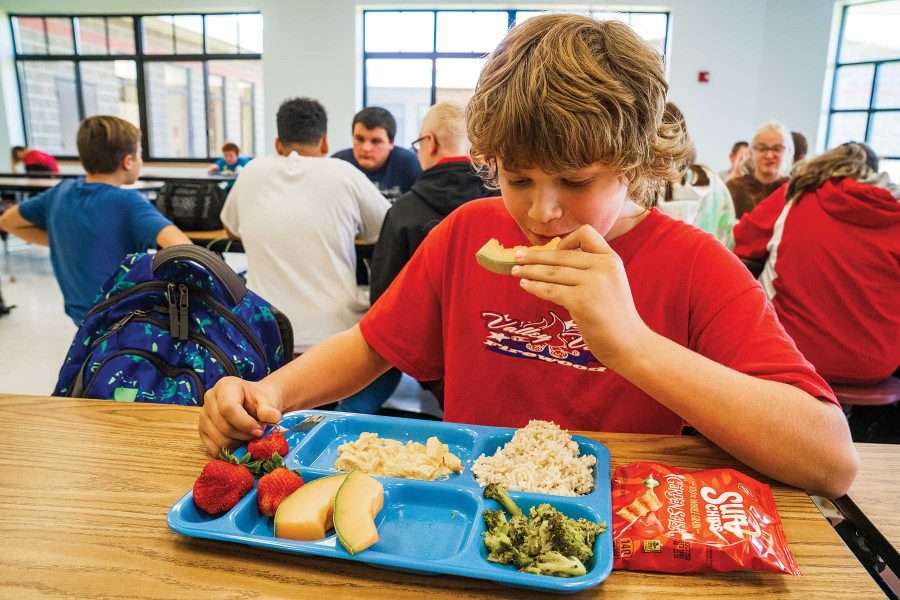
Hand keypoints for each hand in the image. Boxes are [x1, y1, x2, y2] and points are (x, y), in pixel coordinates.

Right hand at [199, 377, 283, 456]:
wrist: (254, 404)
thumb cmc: (260, 401)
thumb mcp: (267, 401)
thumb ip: (269, 409)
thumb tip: (274, 417)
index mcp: (225, 386)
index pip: (228, 408)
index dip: (245, 423)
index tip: (260, 431)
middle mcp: (210, 398)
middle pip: (224, 427)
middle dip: (244, 435)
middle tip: (258, 434)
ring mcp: (203, 415)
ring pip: (219, 440)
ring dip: (238, 443)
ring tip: (249, 436)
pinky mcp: (202, 431)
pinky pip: (213, 448)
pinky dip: (229, 451)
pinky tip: (239, 442)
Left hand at [510, 224, 650, 367]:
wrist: (630, 344)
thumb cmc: (616, 317)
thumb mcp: (610, 283)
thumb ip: (592, 269)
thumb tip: (554, 259)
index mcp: (611, 259)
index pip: (586, 233)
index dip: (566, 240)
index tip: (554, 252)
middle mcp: (603, 267)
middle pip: (560, 254)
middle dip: (534, 256)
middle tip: (516, 256)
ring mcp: (592, 284)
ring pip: (551, 272)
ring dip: (529, 270)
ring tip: (514, 270)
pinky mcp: (581, 302)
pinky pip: (550, 290)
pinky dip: (534, 287)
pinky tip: (525, 285)